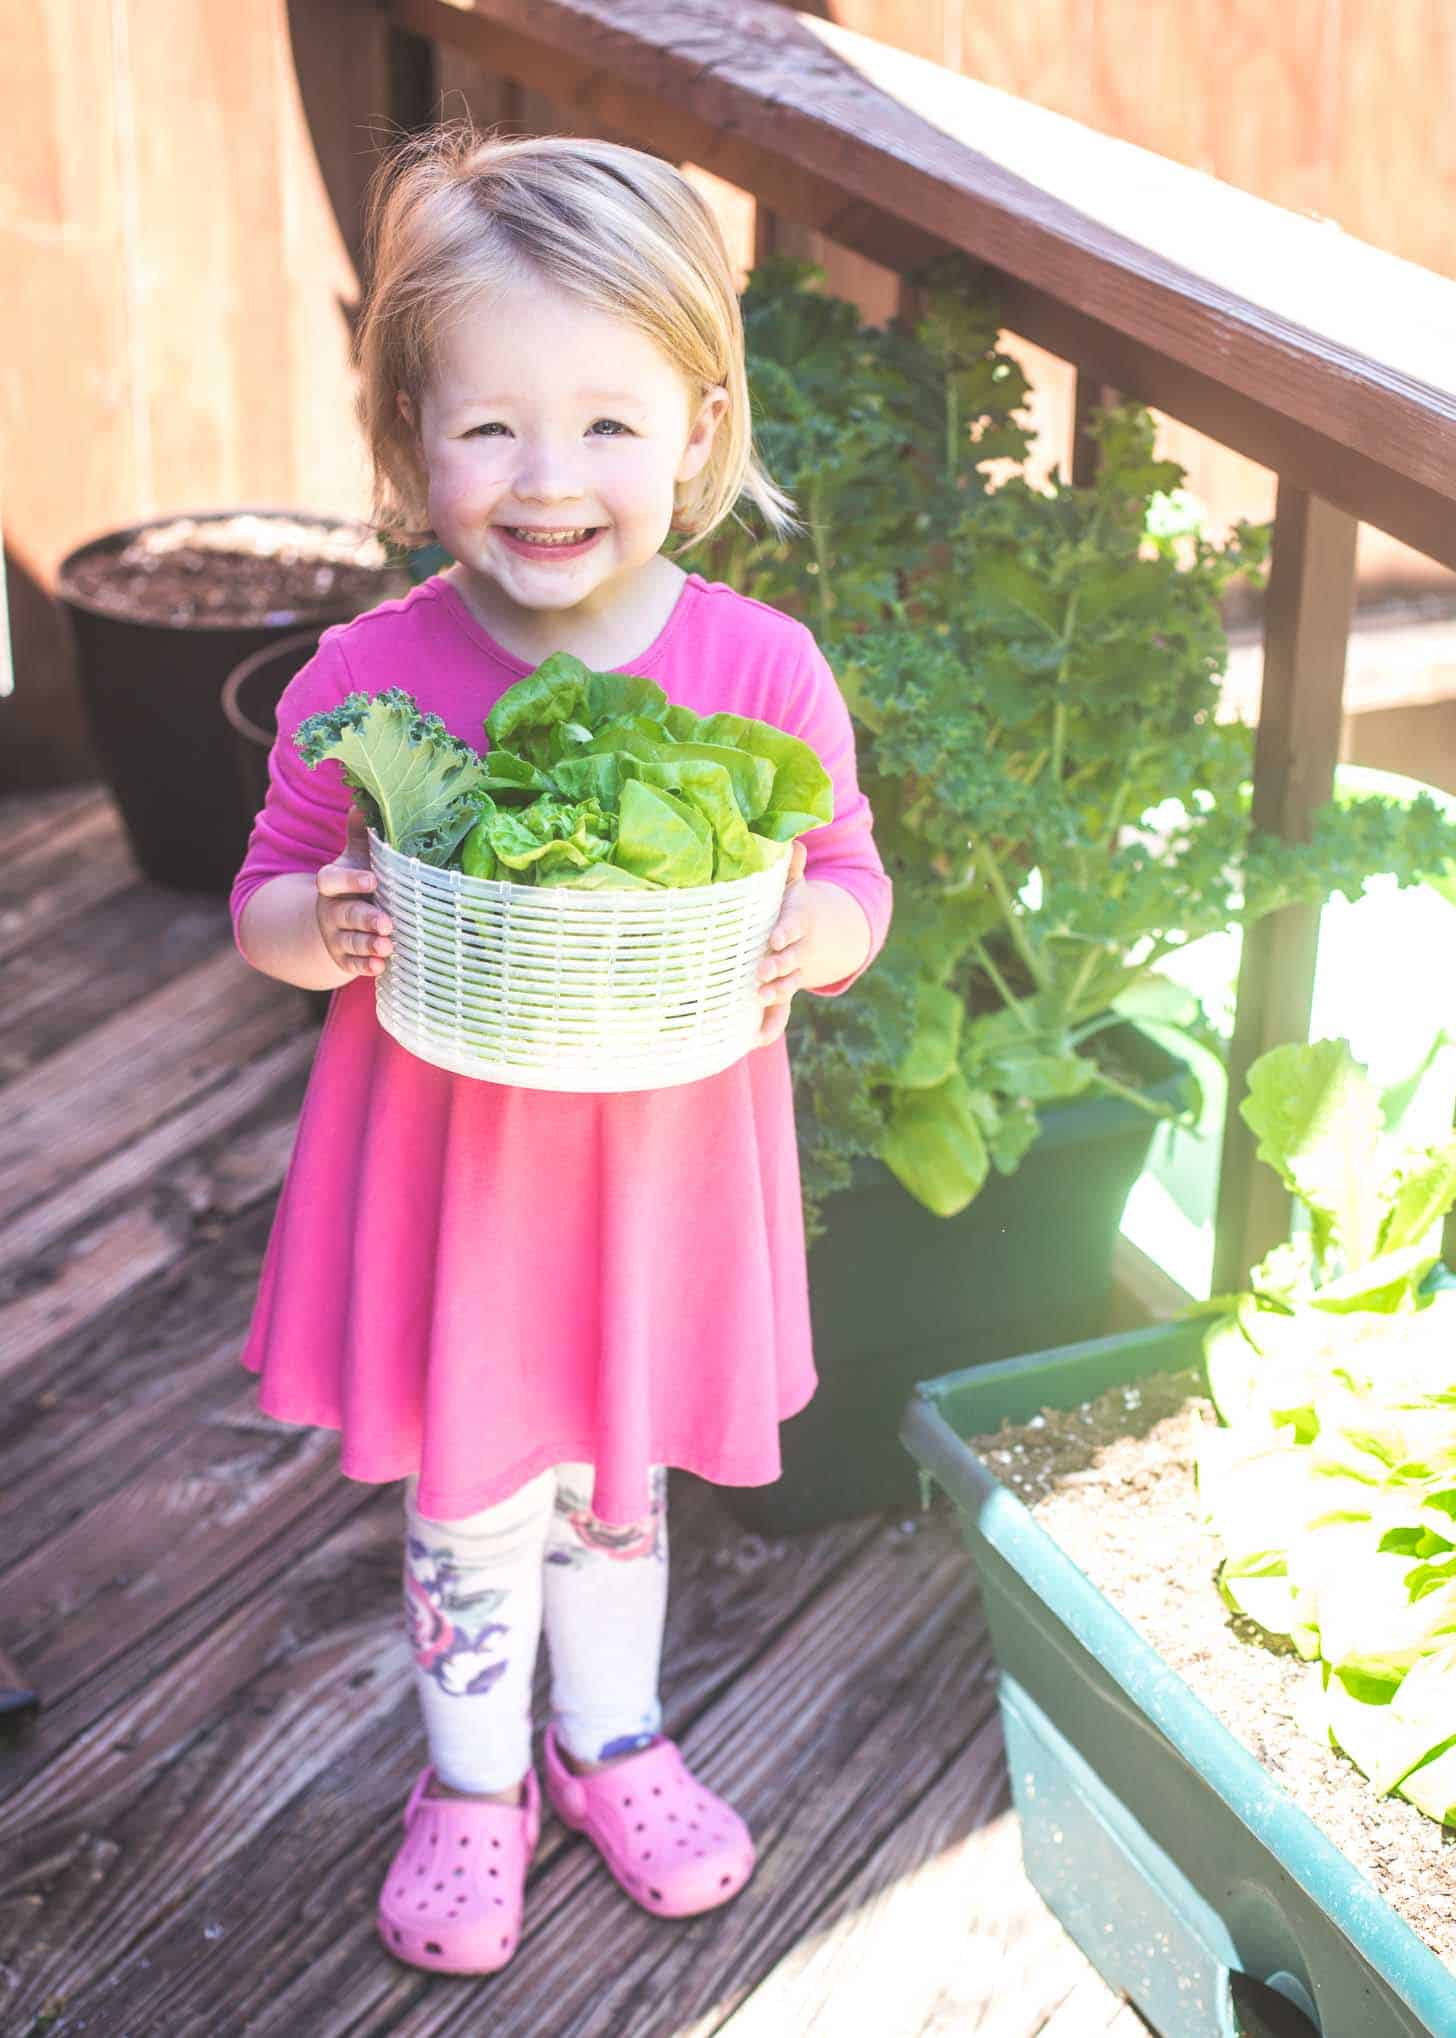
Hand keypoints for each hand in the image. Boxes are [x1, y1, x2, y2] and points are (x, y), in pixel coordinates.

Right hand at [315, 802, 393, 977]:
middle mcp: (331, 911)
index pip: (332, 881)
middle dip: (366, 919)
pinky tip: (381, 966)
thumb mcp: (354, 861)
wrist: (333, 924)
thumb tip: (362, 802)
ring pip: (350, 942)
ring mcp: (336, 937)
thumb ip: (360, 837)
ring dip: (369, 945)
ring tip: (387, 946)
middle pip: (345, 914)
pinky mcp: (344, 959)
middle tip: (386, 922)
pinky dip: (366, 966)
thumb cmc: (354, 885)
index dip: (350, 880)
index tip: (372, 880)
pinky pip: (353, 965)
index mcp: (332, 885)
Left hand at [751, 840, 808, 1048]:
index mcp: (796, 921)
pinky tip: (754, 1040)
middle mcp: (796, 950)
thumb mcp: (791, 885)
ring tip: (760, 999)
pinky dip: (769, 1027)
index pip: (793, 925)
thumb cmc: (789, 905)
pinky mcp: (781, 993)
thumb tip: (793, 840)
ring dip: (775, 995)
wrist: (810, 935)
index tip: (775, 937)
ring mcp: (790, 974)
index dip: (786, 931)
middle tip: (761, 972)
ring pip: (786, 987)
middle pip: (791, 960)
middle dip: (778, 967)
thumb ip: (789, 867)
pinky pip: (779, 1013)